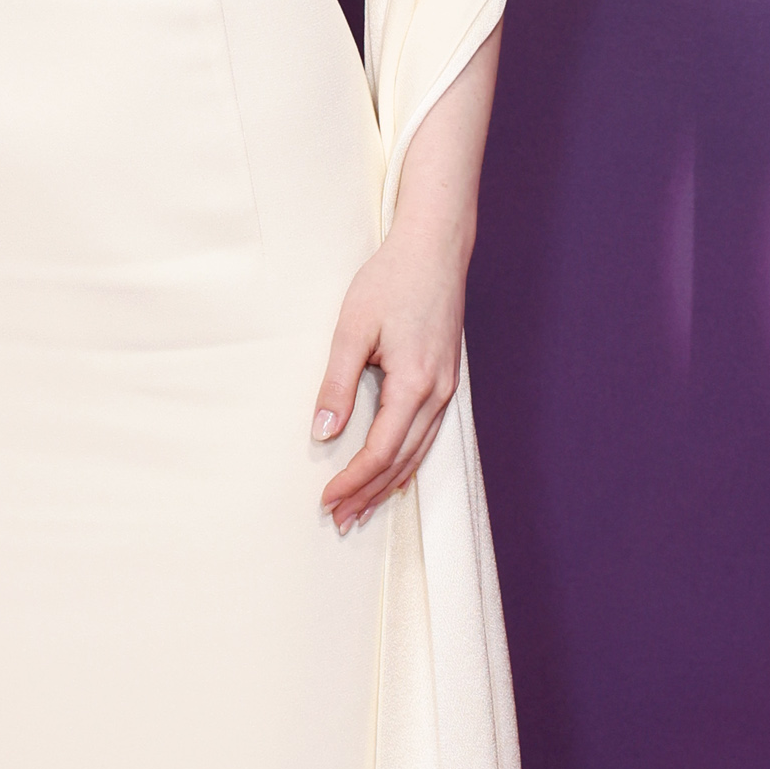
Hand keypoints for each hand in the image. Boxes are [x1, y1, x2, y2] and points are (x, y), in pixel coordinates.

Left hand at [312, 224, 465, 530]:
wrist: (435, 248)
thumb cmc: (392, 280)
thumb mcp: (352, 328)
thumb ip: (336, 384)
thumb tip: (322, 433)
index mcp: (415, 383)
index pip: (381, 450)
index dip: (353, 480)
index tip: (326, 499)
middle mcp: (438, 394)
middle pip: (402, 462)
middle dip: (369, 494)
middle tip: (340, 520)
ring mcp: (447, 389)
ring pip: (418, 453)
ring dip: (388, 484)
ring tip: (361, 509)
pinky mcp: (446, 380)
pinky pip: (427, 435)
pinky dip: (406, 461)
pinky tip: (390, 473)